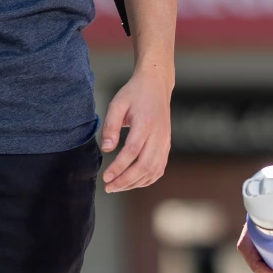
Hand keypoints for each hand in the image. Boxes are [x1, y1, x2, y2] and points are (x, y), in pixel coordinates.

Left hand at [100, 66, 171, 191]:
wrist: (156, 85)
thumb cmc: (134, 94)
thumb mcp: (117, 104)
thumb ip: (111, 126)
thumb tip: (107, 150)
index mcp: (146, 123)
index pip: (132, 151)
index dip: (118, 167)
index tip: (105, 177)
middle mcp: (159, 134)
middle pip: (145, 165)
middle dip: (126, 181)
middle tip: (109, 187)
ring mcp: (165, 141)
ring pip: (153, 170)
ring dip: (135, 183)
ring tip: (118, 186)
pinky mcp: (166, 145)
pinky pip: (159, 168)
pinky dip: (147, 179)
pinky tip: (133, 182)